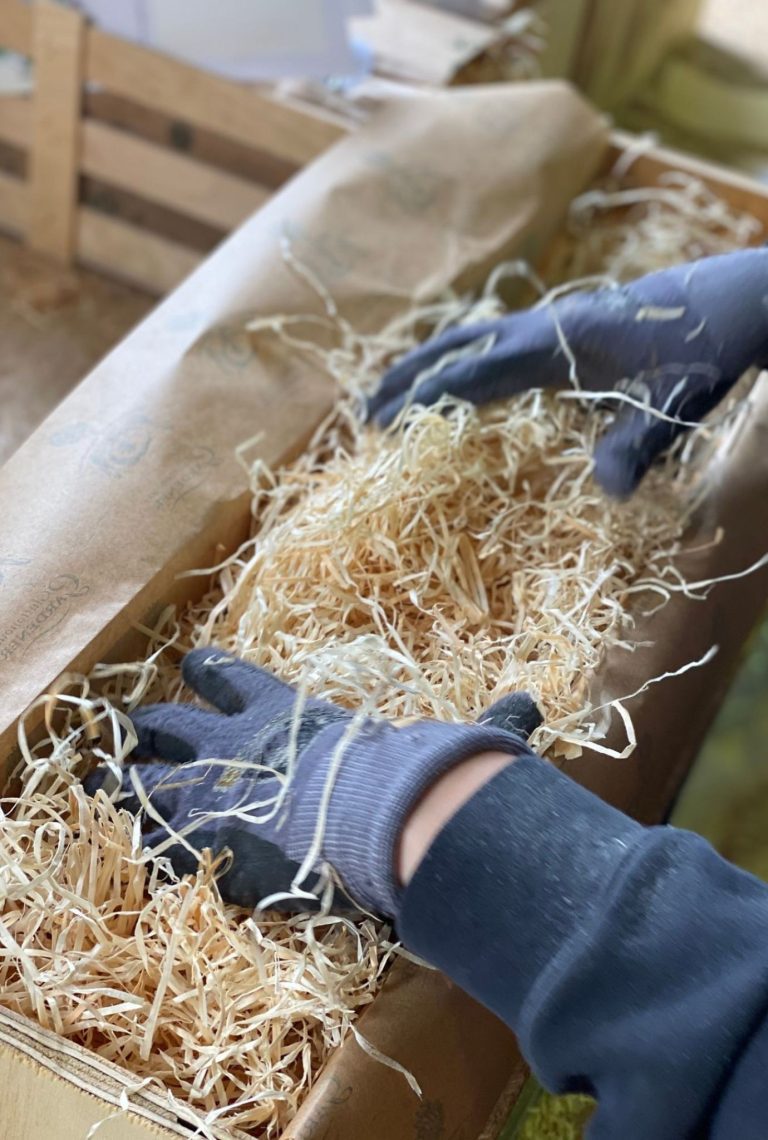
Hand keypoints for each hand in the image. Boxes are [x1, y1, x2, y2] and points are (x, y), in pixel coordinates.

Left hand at [86, 649, 540, 914]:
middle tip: (131, 722)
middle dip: (150, 722)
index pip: (235, 678)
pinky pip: (155, 840)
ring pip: (145, 777)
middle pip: (173, 722)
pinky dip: (142, 840)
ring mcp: (214, 791)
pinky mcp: (207, 842)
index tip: (192, 662)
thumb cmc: (409, 775)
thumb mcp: (447, 741)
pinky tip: (127, 843)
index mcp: (286, 716)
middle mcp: (237, 745)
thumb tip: (533, 707)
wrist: (382, 821)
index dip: (211, 671)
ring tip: (102, 776)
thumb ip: (488, 722)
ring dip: (125, 778)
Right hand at [367, 249, 767, 495]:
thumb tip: (609, 494)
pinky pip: (498, 340)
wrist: (737, 299)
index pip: (474, 370)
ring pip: (474, 337)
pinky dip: (464, 358)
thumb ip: (637, 446)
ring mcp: (554, 322)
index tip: (384, 424)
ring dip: (430, 363)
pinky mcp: (568, 326)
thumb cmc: (703, 349)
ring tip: (394, 390)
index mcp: (557, 342)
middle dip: (408, 377)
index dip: (427, 398)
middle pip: (458, 346)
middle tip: (365, 411)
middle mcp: (545, 326)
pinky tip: (464, 380)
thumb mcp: (674, 404)